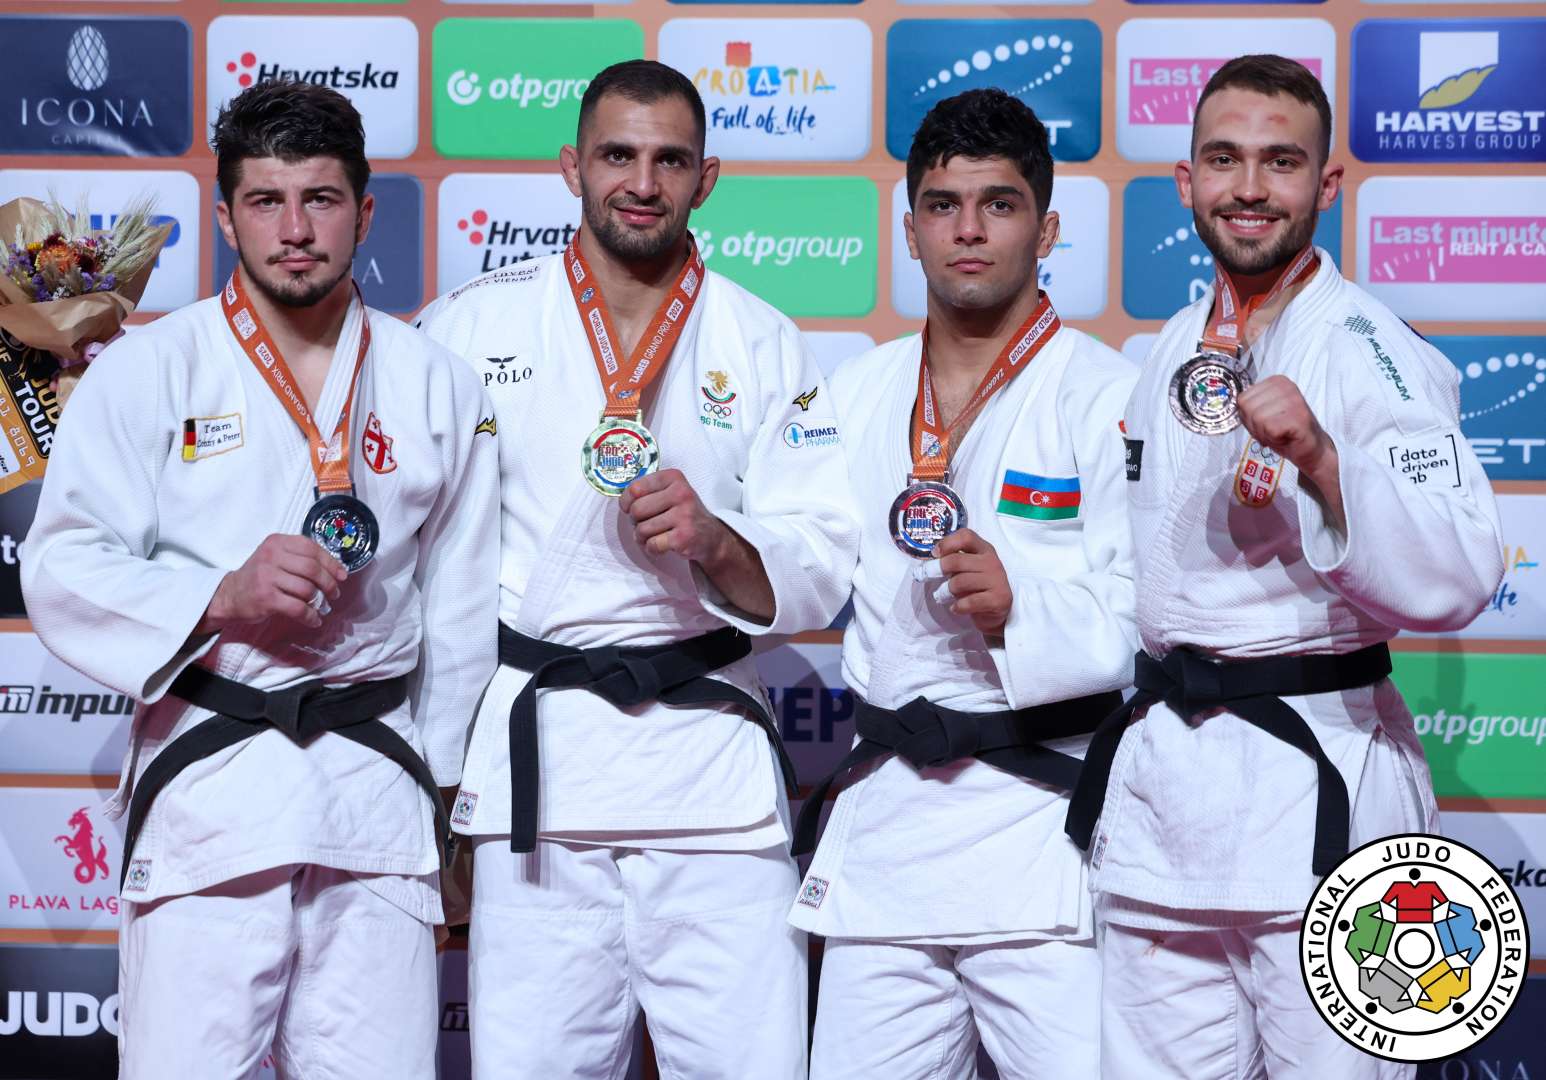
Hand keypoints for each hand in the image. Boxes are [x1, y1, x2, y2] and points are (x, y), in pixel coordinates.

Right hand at [199, 534, 346, 632]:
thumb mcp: (276, 557)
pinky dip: (310, 616)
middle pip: (312, 568)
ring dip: (321, 600)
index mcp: (277, 542)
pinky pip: (298, 608)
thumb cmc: (259, 575)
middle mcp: (271, 556)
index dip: (331, 563)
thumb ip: (300, 557)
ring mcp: (267, 577)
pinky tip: (314, 620)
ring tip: (323, 606)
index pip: (312, 548)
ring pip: (307, 588)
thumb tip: (336, 570)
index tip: (342, 575)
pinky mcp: (266, 598)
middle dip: (329, 583)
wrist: (230, 594)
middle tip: (335, 593)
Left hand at [619, 468, 730, 563]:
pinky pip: (652, 544)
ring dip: (642, 537)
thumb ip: (649, 491)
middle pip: (637, 510)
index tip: (629, 508)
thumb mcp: (671, 492)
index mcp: (674, 478)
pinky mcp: (683, 537)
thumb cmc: (684, 513)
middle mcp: (681, 493)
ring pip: (643, 529)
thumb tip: (623, 502)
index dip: (626, 501)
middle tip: (645, 524)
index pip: (635, 488)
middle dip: (635, 521)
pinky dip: (652, 549)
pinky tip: (661, 545)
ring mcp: (684, 515)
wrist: (711, 536)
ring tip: (653, 536)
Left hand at [936, 528, 1012, 633]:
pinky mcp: (999, 599)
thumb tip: (930, 561)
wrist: (996, 612)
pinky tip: (956, 607)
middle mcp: (992, 561)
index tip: (935, 554)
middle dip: (938, 570)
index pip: (966, 536)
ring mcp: (997, 580)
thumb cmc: (976, 587)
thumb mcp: (966, 568)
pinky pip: (969, 602)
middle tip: (929, 577)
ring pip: (959, 582)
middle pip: (956, 560)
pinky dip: (957, 607)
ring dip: (947, 591)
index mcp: (984, 549)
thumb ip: (953, 560)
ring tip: (947, 595)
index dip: (947, 543)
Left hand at [1236, 374, 1343, 527]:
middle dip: (1255, 426)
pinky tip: (1286, 437)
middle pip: (1247, 408)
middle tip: (1273, 430)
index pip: (1242, 399)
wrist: (1312, 450)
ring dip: (1265, 433)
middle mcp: (1286, 386)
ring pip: (1257, 419)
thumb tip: (1234, 403)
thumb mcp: (1264, 413)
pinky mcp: (1298, 417)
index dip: (1248, 418)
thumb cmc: (1285, 433)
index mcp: (1276, 381)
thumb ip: (1250, 406)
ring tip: (1280, 433)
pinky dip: (1274, 439)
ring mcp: (1294, 400)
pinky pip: (1269, 429)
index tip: (1266, 422)